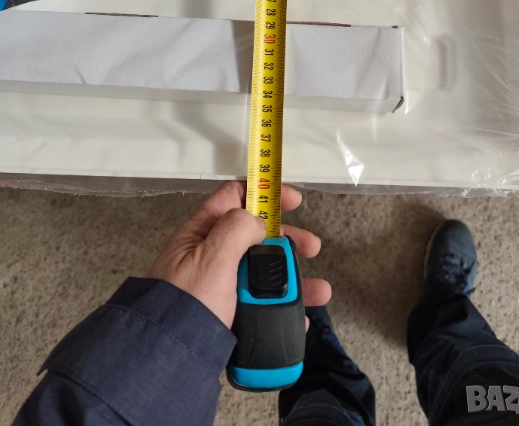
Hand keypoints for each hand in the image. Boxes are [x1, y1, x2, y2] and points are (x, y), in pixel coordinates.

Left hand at [147, 181, 330, 328]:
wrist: (170, 356)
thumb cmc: (183, 305)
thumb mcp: (212, 257)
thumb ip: (237, 228)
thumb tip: (257, 221)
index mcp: (202, 233)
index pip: (235, 197)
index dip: (266, 192)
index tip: (293, 201)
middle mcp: (212, 255)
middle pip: (258, 236)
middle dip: (288, 240)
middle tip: (311, 247)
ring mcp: (222, 285)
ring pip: (265, 273)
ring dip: (294, 278)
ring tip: (317, 291)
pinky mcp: (229, 312)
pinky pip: (263, 303)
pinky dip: (284, 306)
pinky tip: (299, 316)